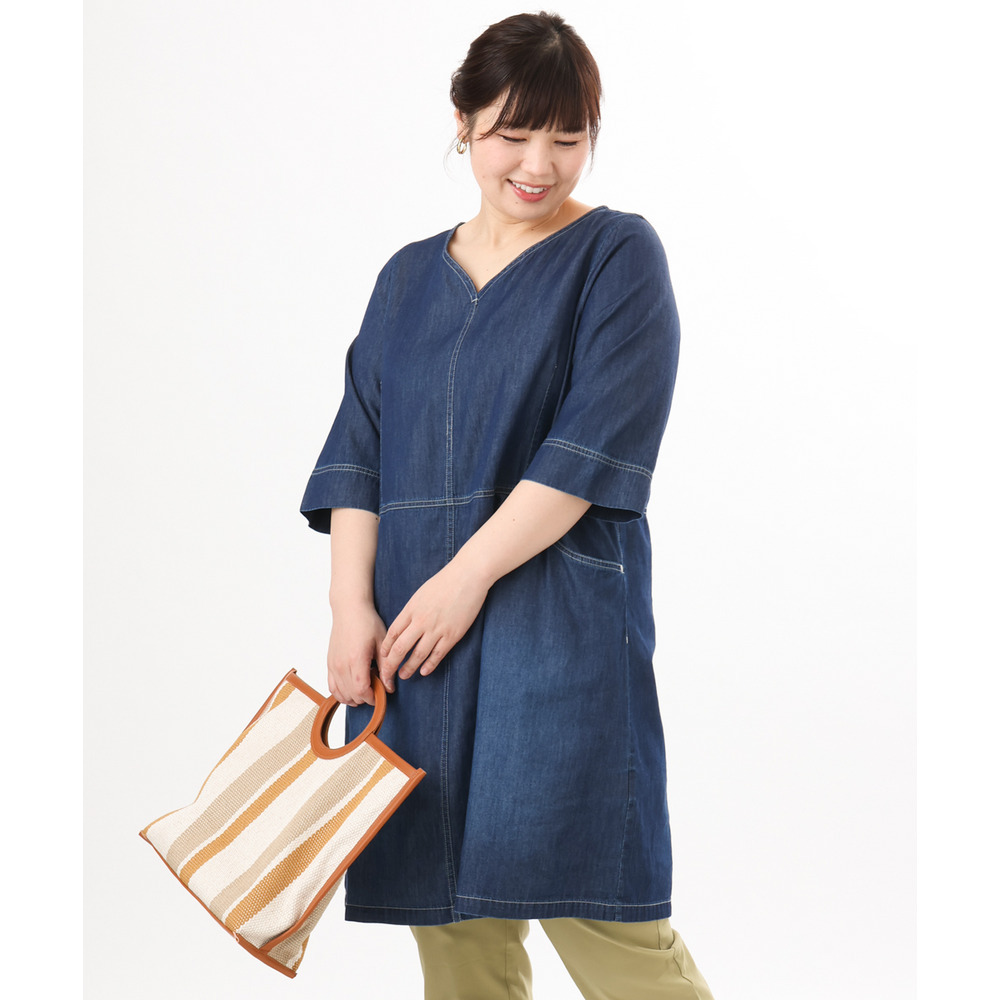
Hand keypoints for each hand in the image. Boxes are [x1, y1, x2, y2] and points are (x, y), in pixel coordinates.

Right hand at [327, 600, 386, 706]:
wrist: (349, 609)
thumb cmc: (367, 622)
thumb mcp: (381, 642)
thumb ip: (385, 667)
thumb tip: (389, 687)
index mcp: (356, 659)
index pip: (361, 690)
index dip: (372, 698)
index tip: (381, 695)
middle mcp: (341, 664)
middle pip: (351, 695)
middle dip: (366, 698)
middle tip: (376, 690)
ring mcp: (333, 664)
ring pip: (341, 694)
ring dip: (354, 698)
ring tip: (366, 689)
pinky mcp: (329, 663)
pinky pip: (331, 687)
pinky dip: (341, 693)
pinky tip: (352, 690)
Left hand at [380, 559, 488, 689]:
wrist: (467, 576)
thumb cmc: (445, 582)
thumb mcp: (421, 594)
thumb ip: (411, 611)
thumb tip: (403, 626)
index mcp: (411, 609)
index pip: (392, 634)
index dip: (385, 649)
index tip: (382, 658)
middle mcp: (421, 621)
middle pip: (400, 648)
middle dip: (391, 665)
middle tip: (387, 675)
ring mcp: (437, 629)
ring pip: (418, 655)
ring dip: (409, 668)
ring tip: (404, 676)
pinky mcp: (452, 635)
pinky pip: (437, 654)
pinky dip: (429, 665)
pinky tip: (424, 672)